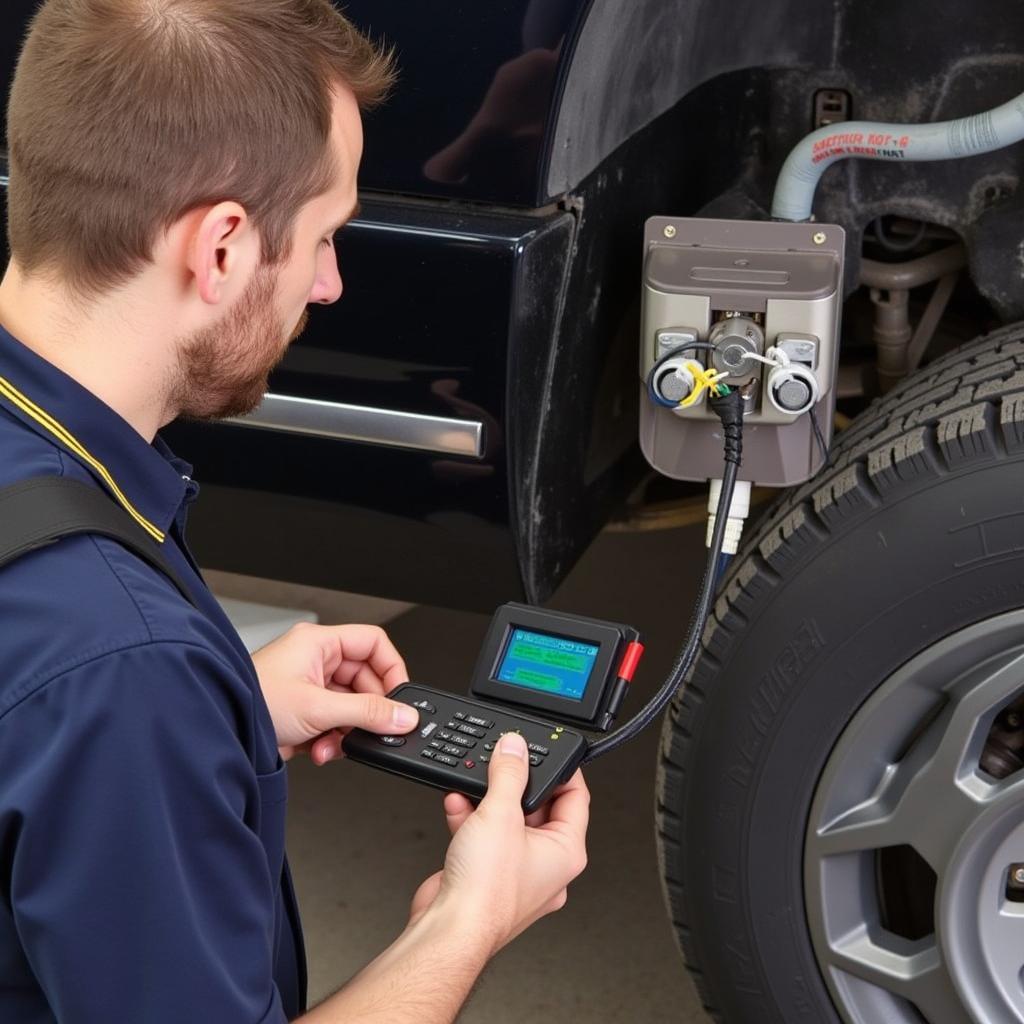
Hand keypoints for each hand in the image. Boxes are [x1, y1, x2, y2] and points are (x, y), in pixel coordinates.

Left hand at [251, 622, 416, 762]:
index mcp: (319, 643)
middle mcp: (315, 660)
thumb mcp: (319, 708)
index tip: (399, 698)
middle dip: (364, 711)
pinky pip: (333, 722)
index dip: (391, 669)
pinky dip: (331, 740)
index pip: (373, 644)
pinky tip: (319, 750)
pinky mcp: (302, 711)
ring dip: (346, 730)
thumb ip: (367, 712)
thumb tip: (402, 715)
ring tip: (333, 743)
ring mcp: (307, 686)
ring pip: (349, 705)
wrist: (218, 734)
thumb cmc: (251, 704)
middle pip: (364, 680)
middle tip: (370, 729)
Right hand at [409, 732, 588, 954]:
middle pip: (539, 809)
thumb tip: (515, 748)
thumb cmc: (486, 892)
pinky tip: (457, 804)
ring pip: (508, 823)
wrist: (448, 930)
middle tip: (505, 763)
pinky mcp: (488, 878)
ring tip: (475, 784)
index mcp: (566, 852)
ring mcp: (516, 874)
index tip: (547, 751)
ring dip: (488, 801)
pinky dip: (471, 819)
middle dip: (515, 785)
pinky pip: (485, 838)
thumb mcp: (501, 814)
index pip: (576, 798)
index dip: (563, 770)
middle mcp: (546, 867)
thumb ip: (509, 774)